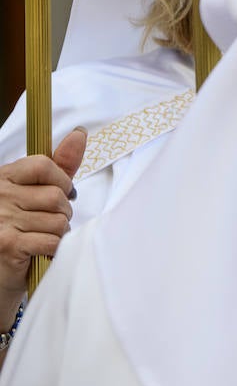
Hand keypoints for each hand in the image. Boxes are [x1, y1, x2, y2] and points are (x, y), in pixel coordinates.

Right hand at [0, 128, 86, 297]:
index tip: (62, 193)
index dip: (62, 181)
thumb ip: (58, 167)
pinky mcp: (7, 244)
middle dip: (62, 213)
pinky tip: (40, 252)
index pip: (43, 165)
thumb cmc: (18, 230)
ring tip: (41, 239)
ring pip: (57, 221)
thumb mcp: (34, 193)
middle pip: (55, 196)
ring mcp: (0, 220)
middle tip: (47, 224)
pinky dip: (53, 249)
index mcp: (3, 178)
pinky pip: (51, 240)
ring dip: (58, 234)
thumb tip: (79, 133)